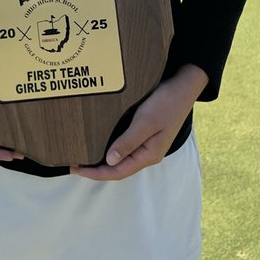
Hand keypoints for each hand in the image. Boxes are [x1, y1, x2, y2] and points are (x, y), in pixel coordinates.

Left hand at [70, 64, 207, 180]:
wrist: (184, 86)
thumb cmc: (167, 103)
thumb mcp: (146, 121)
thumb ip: (128, 142)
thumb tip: (109, 161)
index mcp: (149, 155)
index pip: (118, 172)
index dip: (96, 173)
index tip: (76, 169)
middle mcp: (148, 153)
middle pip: (118, 168)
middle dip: (97, 169)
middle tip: (75, 164)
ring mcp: (147, 144)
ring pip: (121, 158)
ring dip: (103, 159)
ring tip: (84, 155)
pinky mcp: (146, 133)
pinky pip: (125, 146)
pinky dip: (111, 147)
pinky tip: (100, 141)